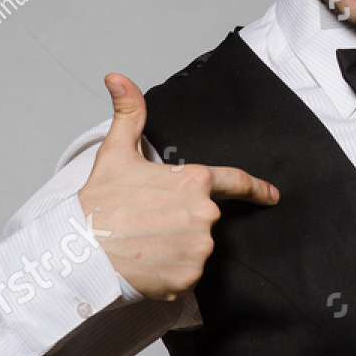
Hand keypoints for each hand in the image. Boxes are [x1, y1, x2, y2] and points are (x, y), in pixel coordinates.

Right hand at [76, 73, 278, 299]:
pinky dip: (170, 274)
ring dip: (176, 250)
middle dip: (182, 223)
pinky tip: (147, 266)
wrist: (82, 249)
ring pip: (196, 249)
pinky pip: (187, 276)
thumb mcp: (115, 151)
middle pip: (204, 220)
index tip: (273, 196)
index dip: (258, 189)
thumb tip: (118, 78)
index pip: (236, 182)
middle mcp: (204, 213)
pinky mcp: (189, 277)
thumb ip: (129, 112)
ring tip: (145, 245)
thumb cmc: (100, 202)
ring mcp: (199, 247)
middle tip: (150, 226)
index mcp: (193, 181)